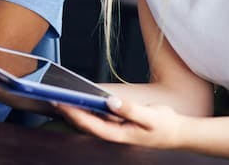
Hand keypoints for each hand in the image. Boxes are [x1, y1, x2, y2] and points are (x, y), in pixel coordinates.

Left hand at [56, 95, 192, 148]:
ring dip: (75, 108)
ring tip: (60, 93)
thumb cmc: (164, 127)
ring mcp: (114, 129)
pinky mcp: (116, 122)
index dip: (74, 113)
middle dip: (68, 110)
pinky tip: (80, 96)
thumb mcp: (150, 117)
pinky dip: (87, 106)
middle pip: (85, 123)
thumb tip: (110, 101)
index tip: (61, 102)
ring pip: (89, 120)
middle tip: (51, 95)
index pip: (90, 125)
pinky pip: (97, 115)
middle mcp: (113, 133)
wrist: (177, 133)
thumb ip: (130, 109)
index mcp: (118, 135)